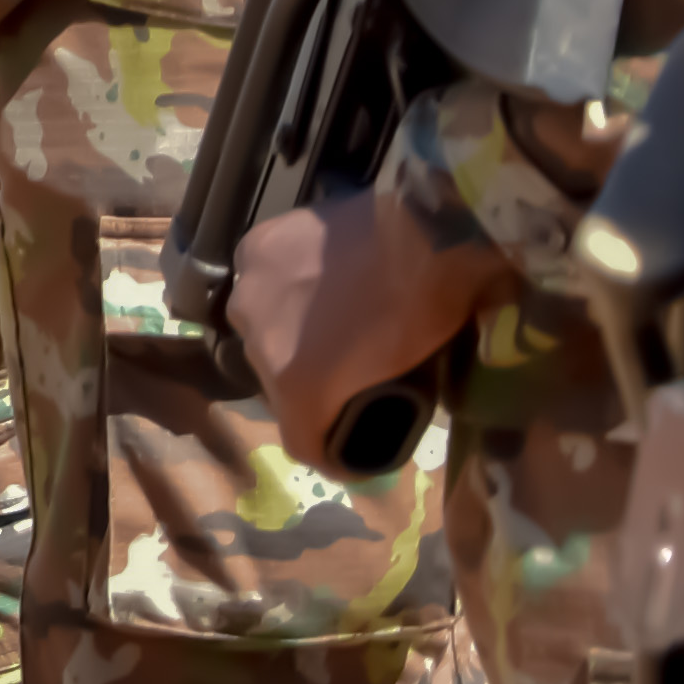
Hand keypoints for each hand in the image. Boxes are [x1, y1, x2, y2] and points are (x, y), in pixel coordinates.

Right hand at [224, 185, 514, 462]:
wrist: (428, 231)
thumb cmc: (433, 312)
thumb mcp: (416, 380)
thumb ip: (377, 408)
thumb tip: (375, 415)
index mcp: (299, 386)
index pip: (302, 443)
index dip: (332, 452)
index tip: (360, 445)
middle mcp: (257, 344)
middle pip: (277, 385)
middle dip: (311, 387)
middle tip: (349, 370)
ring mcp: (250, 292)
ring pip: (262, 331)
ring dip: (289, 335)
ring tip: (330, 321)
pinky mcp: (254, 249)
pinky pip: (260, 284)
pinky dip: (281, 290)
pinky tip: (310, 282)